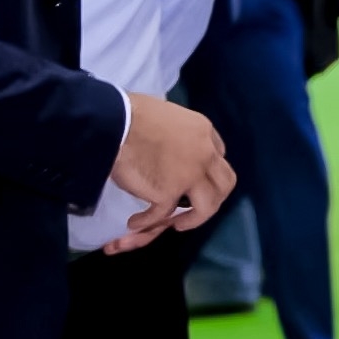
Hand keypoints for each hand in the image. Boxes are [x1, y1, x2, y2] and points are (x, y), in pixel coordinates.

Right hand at [108, 93, 234, 247]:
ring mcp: (189, 176)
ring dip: (192, 220)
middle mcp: (205, 155)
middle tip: (196, 208)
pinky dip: (146, 222)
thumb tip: (173, 147)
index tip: (194, 180)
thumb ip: (179, 134)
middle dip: (214, 199)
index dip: (207, 172)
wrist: (114, 122)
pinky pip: (162, 215)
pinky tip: (135, 222)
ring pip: (206, 207)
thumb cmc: (131, 114)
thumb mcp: (170, 115)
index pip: (218, 158)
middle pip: (225, 185)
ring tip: (176, 224)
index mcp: (204, 132)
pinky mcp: (167, 192)